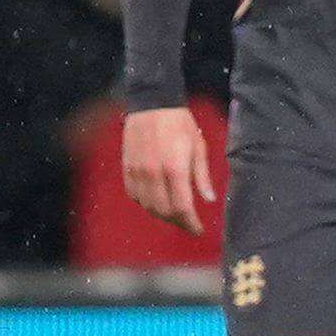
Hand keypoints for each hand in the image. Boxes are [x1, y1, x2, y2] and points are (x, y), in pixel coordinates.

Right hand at [121, 105, 216, 232]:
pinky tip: (157, 202)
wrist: (152, 105)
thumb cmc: (180, 125)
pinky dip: (146, 204)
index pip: (182, 207)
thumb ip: (202, 176)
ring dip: (162, 216)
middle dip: (178, 222)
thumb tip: (209, 200)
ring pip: (147, 206)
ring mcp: (137, 172)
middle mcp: (153, 173)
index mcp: (174, 168)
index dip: (191, 223)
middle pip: (163, 211)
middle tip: (189, 224)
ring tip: (176, 216)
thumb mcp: (199, 147)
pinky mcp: (126, 169)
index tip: (199, 230)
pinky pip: (134, 196)